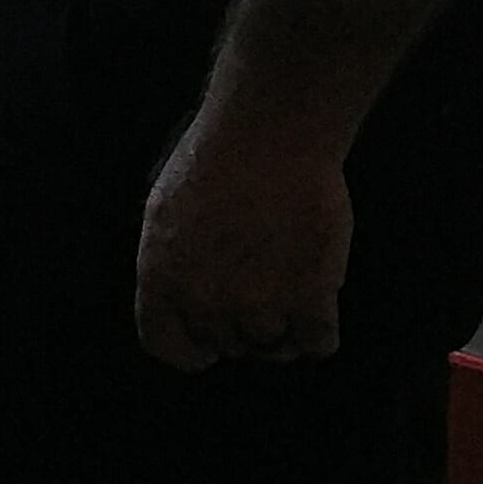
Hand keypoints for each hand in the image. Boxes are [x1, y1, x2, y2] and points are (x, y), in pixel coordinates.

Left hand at [132, 97, 354, 369]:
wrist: (270, 135)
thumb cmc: (219, 158)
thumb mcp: (166, 211)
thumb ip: (173, 264)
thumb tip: (189, 301)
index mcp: (161, 278)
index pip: (167, 346)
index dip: (193, 346)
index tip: (210, 340)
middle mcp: (205, 301)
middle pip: (228, 345)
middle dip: (242, 324)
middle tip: (260, 284)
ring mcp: (259, 305)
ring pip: (275, 348)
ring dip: (285, 327)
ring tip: (290, 282)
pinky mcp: (310, 300)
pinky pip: (318, 344)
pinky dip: (321, 330)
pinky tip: (320, 297)